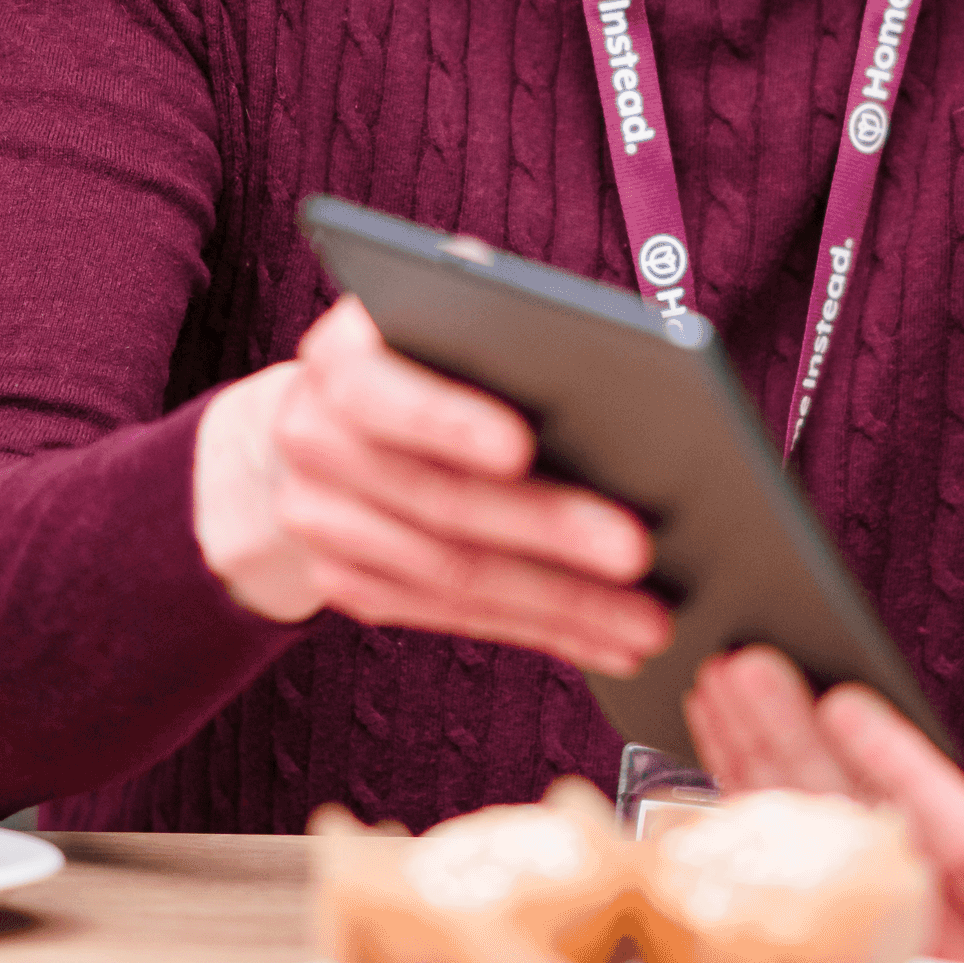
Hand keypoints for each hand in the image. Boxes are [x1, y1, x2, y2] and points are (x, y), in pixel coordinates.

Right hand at [193, 297, 666, 675]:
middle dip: (546, 529)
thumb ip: (496, 321)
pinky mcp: (349, 585)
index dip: (449, 423)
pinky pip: (455, 619)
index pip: (383, 395)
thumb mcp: (445, 319)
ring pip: (452, 576)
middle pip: (438, 499)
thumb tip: (600, 360)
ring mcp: (325, 523)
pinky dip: (543, 632)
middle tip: (637, 552)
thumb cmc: (425, 357)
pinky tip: (613, 643)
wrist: (326, 424)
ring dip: (561, 604)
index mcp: (338, 362)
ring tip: (648, 618)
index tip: (522, 447)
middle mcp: (314, 442)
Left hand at [682, 646, 963, 962]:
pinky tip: (719, 724)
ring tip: (724, 680)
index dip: (898, 767)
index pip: (958, 841)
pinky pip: (780, 847)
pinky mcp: (834, 923)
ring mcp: (883, 942)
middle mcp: (949, 947)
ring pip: (806, 839)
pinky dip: (747, 778)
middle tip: (751, 669)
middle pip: (858, 836)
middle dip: (796, 745)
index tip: (844, 699)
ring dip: (755, 754)